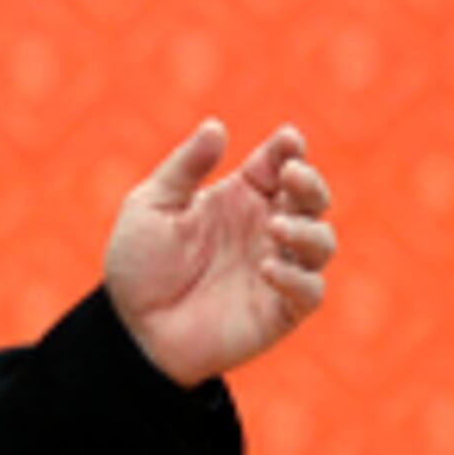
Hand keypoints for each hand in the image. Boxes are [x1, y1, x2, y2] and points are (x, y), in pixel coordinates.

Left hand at [103, 119, 335, 387]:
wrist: (132, 329)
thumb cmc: (140, 263)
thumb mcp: (153, 205)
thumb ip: (185, 167)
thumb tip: (217, 126)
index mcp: (238, 198)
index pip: (276, 165)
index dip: (288, 149)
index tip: (287, 138)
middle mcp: (264, 229)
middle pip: (310, 199)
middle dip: (310, 183)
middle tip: (292, 175)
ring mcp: (276, 268)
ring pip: (321, 243)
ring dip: (307, 230)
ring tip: (276, 227)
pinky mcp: (280, 310)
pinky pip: (309, 291)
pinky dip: (297, 278)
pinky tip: (267, 269)